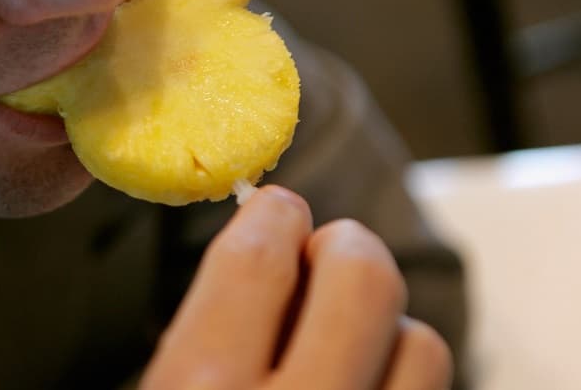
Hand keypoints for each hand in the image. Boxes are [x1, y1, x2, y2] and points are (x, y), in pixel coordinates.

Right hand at [139, 186, 452, 388]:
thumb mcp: (159, 386)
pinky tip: (364, 384)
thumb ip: (198, 330)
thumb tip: (264, 247)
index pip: (258, 256)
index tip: (276, 209)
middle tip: (318, 263)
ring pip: (422, 341)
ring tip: (344, 346)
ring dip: (384, 328)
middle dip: (342, 248)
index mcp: (201, 388)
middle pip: (362, 275)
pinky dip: (401, 375)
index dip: (273, 214)